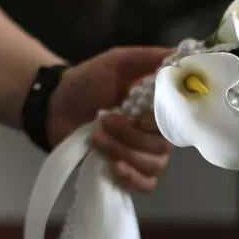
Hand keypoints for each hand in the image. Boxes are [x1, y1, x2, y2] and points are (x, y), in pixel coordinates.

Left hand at [46, 46, 172, 191]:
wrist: (55, 105)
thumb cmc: (87, 82)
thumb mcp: (117, 62)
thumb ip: (148, 58)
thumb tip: (182, 54)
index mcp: (158, 111)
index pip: (176, 124)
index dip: (158, 122)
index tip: (138, 112)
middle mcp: (156, 136)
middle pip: (162, 149)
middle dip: (130, 137)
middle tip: (104, 120)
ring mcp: (143, 157)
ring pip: (152, 166)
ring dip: (123, 151)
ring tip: (96, 137)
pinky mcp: (128, 174)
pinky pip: (145, 185)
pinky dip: (132, 178)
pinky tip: (115, 166)